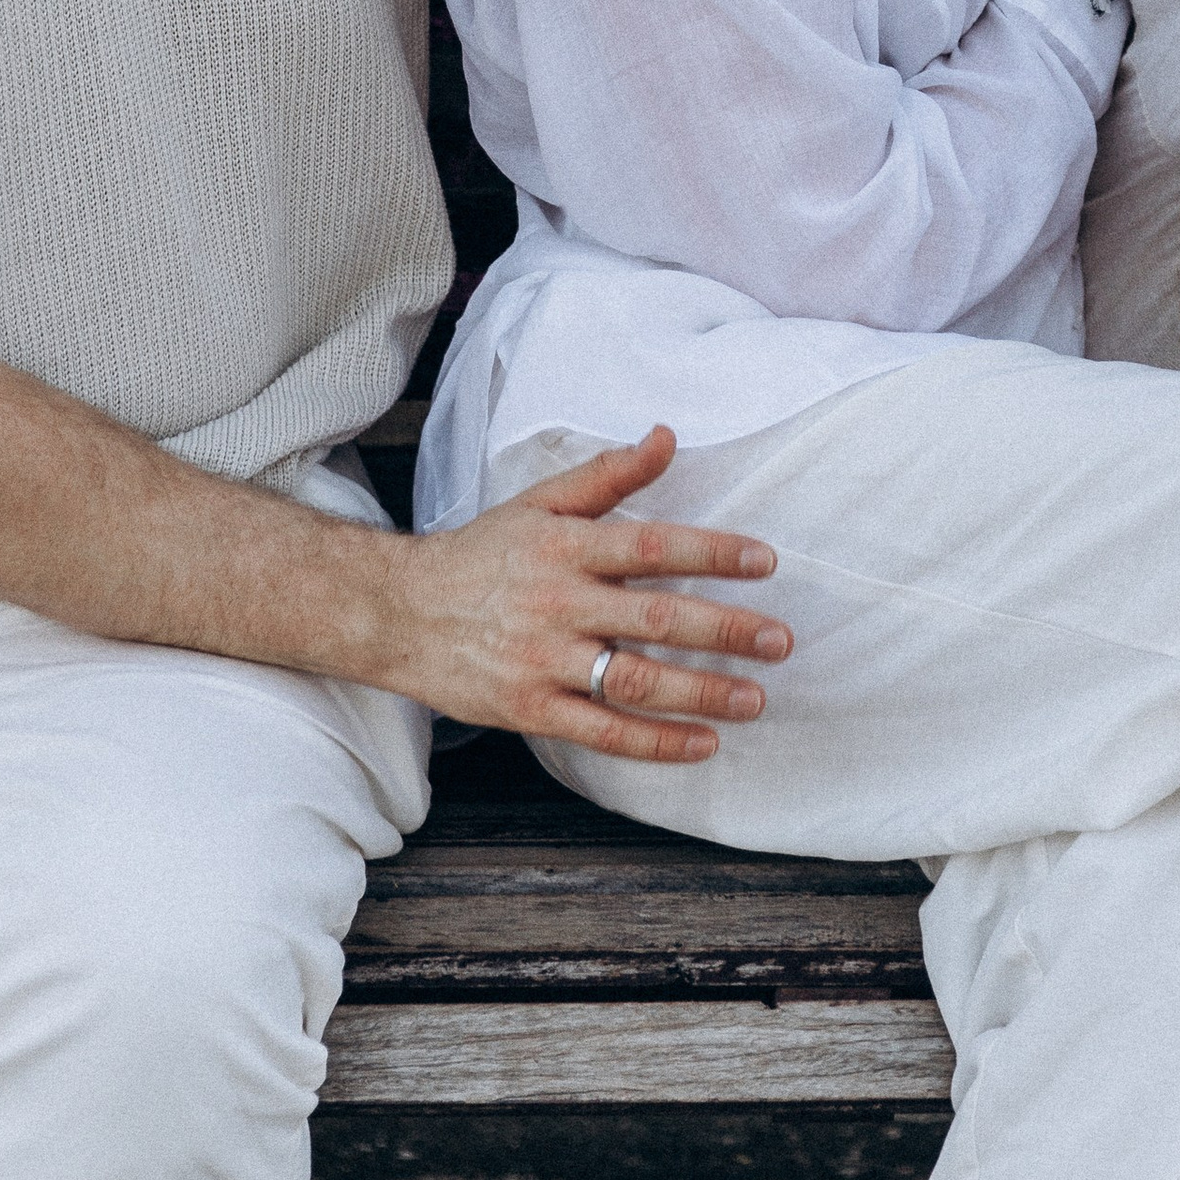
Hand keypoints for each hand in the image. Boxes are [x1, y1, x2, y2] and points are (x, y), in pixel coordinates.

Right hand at [370, 427, 788, 764]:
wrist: (399, 611)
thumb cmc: (482, 554)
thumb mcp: (539, 502)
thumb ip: (608, 475)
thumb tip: (667, 437)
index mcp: (565, 546)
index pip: (652, 546)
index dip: (712, 552)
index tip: (765, 562)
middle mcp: (558, 602)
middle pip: (656, 617)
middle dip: (726, 630)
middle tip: (781, 640)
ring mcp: (543, 661)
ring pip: (635, 680)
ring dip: (702, 692)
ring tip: (755, 697)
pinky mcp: (530, 710)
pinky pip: (603, 732)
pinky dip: (656, 741)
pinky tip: (702, 742)